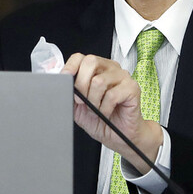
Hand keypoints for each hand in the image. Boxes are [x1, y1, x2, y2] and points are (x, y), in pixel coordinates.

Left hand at [61, 53, 161, 170]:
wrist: (119, 136)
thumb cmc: (101, 120)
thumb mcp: (78, 107)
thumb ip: (70, 94)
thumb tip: (60, 85)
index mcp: (97, 69)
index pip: (81, 57)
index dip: (70, 67)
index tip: (64, 79)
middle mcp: (111, 69)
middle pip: (91, 62)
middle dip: (81, 84)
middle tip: (81, 101)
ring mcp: (123, 77)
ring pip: (99, 81)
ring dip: (94, 101)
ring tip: (96, 110)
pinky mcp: (132, 88)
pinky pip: (112, 95)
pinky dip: (105, 108)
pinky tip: (106, 113)